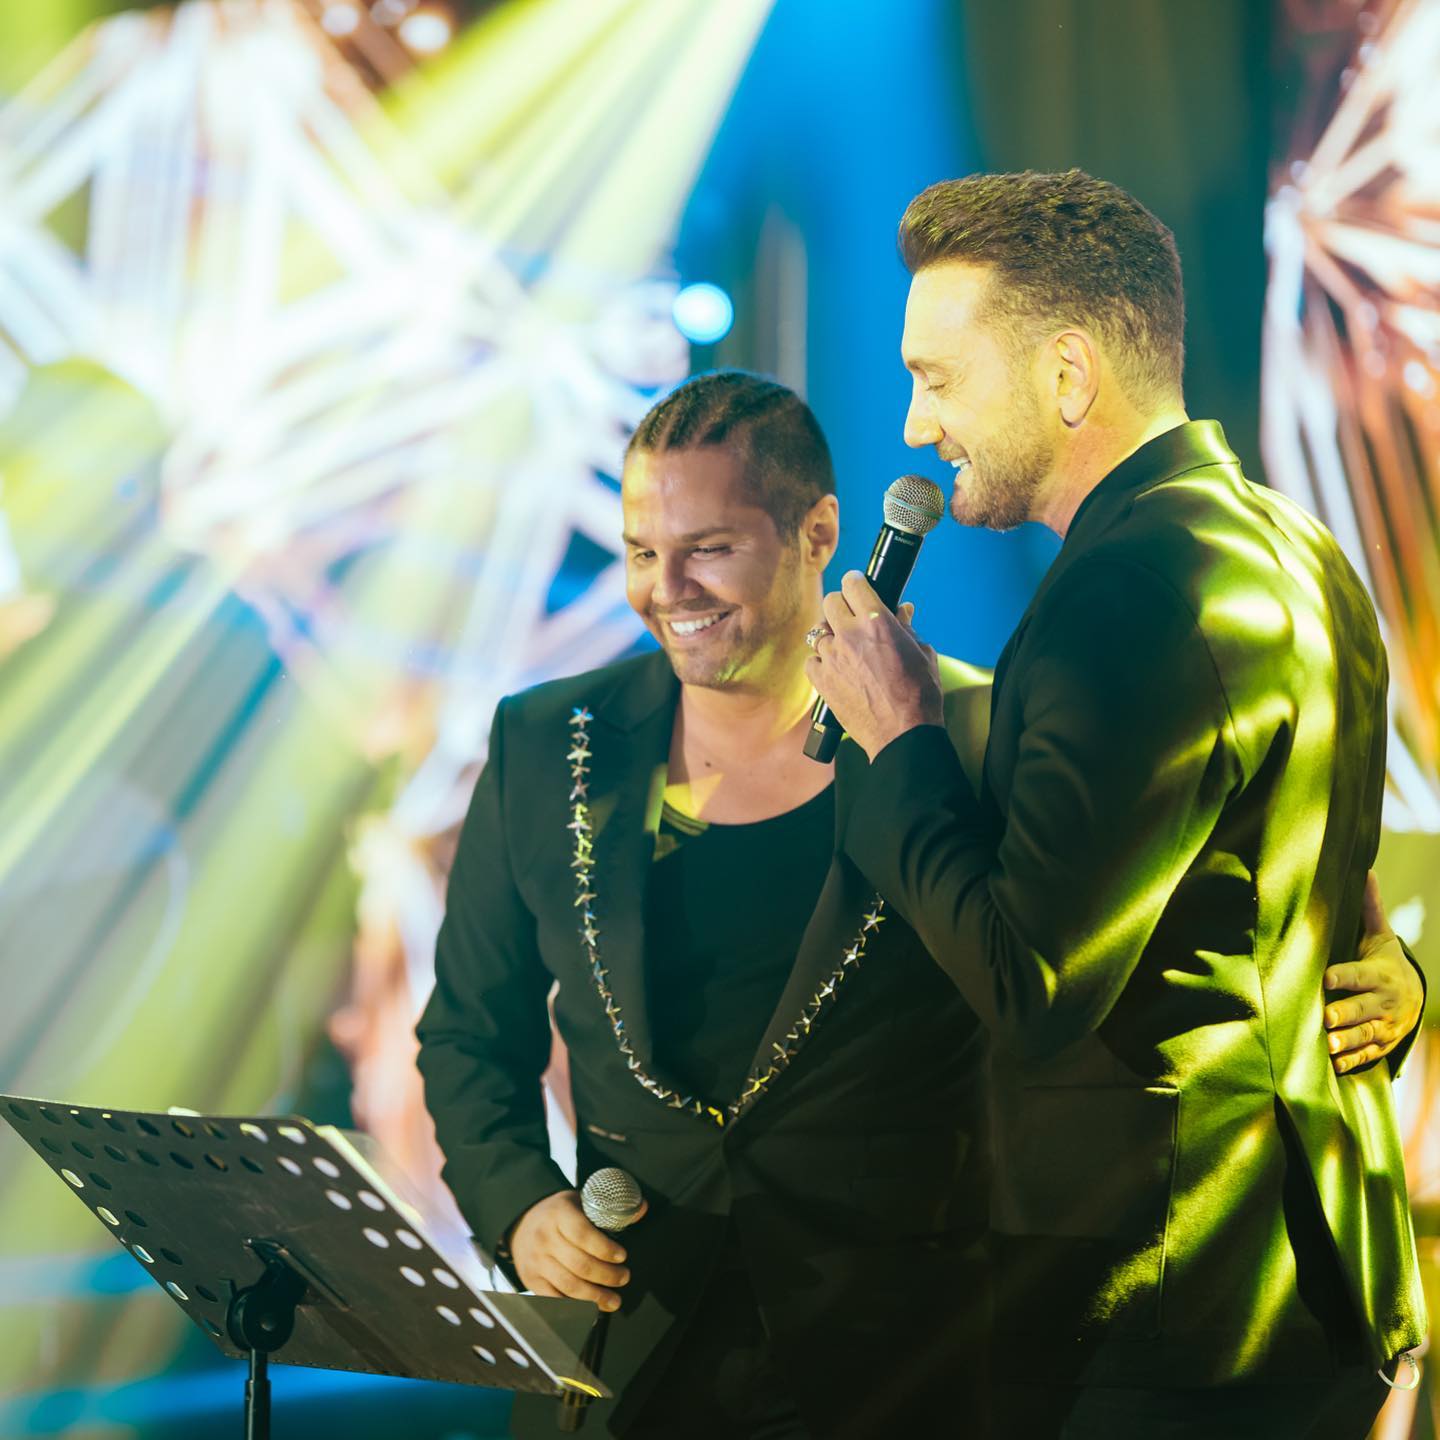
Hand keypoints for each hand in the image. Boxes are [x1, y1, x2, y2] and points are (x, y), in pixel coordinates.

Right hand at [509, 1189, 644, 1310]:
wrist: (522, 1222)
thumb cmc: (559, 1213)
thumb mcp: (581, 1201)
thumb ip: (610, 1208)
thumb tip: (641, 1208)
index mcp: (559, 1213)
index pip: (583, 1234)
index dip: (605, 1248)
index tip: (622, 1256)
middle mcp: (544, 1237)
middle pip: (580, 1264)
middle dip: (607, 1276)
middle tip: (624, 1278)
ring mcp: (536, 1261)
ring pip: (569, 1285)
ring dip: (595, 1297)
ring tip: (614, 1301)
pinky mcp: (531, 1279)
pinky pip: (554, 1299)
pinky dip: (575, 1307)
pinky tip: (591, 1308)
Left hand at [804, 573, 942, 759]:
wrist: (903, 733)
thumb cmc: (919, 694)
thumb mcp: (922, 653)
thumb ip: (906, 627)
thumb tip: (903, 610)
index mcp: (878, 622)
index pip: (854, 583)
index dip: (856, 582)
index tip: (857, 586)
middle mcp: (851, 635)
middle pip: (830, 601)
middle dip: (841, 605)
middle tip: (851, 617)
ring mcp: (833, 658)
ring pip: (818, 632)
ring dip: (831, 637)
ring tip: (845, 650)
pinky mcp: (822, 682)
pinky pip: (810, 661)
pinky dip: (820, 663)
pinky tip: (834, 669)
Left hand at [1324, 872, 1424, 1073]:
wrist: (1413, 996)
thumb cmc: (1386, 963)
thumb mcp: (1381, 937)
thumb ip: (1370, 909)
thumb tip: (1366, 870)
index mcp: (1379, 975)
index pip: (1359, 974)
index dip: (1344, 975)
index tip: (1326, 976)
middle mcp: (1382, 1002)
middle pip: (1362, 1008)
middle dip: (1345, 1013)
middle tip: (1326, 1018)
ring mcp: (1384, 1026)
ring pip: (1365, 1035)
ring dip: (1346, 1041)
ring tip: (1327, 1045)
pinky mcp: (1381, 1044)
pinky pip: (1367, 1054)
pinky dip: (1352, 1060)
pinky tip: (1333, 1064)